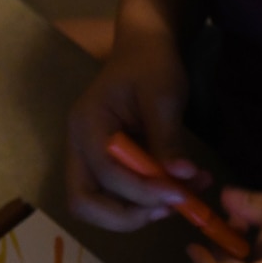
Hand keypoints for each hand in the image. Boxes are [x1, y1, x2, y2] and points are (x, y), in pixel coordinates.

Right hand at [65, 6, 208, 231]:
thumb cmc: (151, 64)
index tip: (178, 193)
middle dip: (126, 215)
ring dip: (139, 212)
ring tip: (182, 199)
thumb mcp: (163, 95)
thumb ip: (168, 138)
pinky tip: (181, 190)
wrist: (146, 48)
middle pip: (84, 202)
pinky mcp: (107, 164)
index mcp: (86, 124)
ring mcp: (89, 157)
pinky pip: (118, 195)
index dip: (141, 189)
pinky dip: (147, 201)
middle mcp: (79, 146)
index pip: (105, 171)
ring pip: (99, 205)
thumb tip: (180, 176)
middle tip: (168, 209)